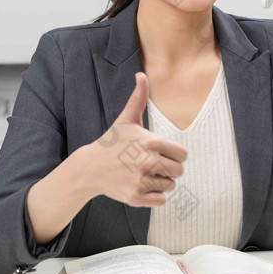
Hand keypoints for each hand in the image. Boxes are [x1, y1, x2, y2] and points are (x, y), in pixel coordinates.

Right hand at [82, 72, 187, 206]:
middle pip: (179, 171)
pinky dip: (155, 195)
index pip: (182, 154)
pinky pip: (161, 200)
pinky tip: (143, 185)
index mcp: (151, 142)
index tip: (162, 153)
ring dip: (162, 181)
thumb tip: (141, 74)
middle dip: (170, 169)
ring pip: (170, 186)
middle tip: (155, 164)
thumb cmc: (112, 142)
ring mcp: (142, 181)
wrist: (90, 168)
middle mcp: (148, 162)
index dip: (175, 154)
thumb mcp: (127, 119)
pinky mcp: (136, 197)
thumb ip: (139, 97)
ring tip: (146, 174)